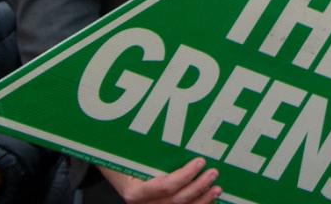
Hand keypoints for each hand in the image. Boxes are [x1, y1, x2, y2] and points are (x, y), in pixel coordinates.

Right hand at [100, 158, 219, 202]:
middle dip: (198, 187)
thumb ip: (146, 153)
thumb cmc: (120, 163)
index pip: (165, 186)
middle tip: (213, 172)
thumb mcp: (128, 157)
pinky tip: (208, 198)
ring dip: (202, 199)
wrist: (114, 176)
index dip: (185, 176)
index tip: (199, 162)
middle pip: (176, 200)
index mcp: (135, 191)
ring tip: (215, 188)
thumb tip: (169, 134)